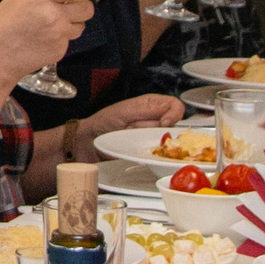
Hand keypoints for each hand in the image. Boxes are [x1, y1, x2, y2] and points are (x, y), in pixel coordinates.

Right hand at [0, 0, 105, 75]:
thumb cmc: (1, 27)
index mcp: (42, 0)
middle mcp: (55, 17)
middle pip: (87, 8)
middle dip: (83, 4)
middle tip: (69, 5)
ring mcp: (60, 36)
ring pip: (81, 25)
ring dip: (74, 22)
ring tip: (52, 24)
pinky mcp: (61, 51)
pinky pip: (70, 39)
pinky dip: (63, 37)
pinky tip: (45, 38)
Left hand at [67, 94, 182, 161]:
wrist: (88, 144)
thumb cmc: (103, 124)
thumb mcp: (125, 112)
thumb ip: (148, 110)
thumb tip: (168, 118)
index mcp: (151, 105)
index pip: (175, 106)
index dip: (174, 115)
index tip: (164, 124)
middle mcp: (155, 121)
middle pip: (176, 126)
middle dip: (167, 134)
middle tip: (149, 138)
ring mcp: (152, 138)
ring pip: (171, 143)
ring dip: (162, 147)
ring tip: (141, 146)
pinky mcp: (149, 154)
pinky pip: (161, 157)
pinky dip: (157, 158)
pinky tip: (143, 156)